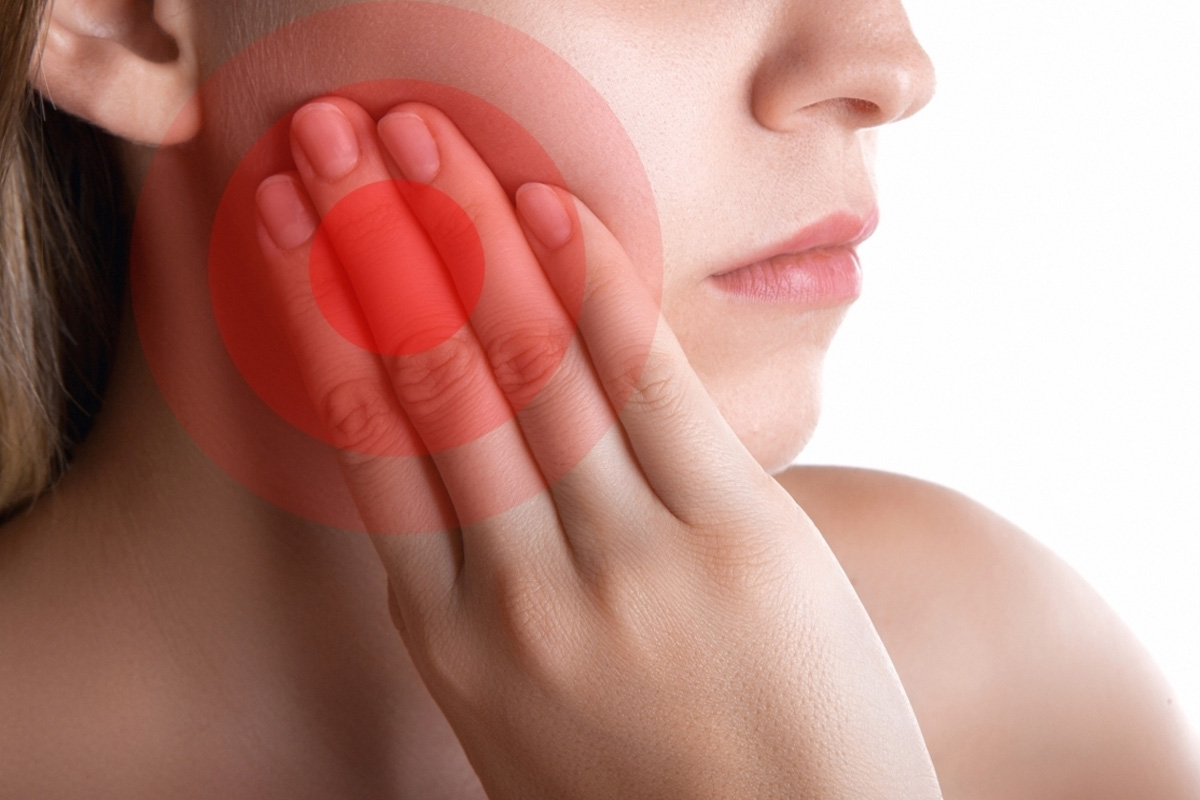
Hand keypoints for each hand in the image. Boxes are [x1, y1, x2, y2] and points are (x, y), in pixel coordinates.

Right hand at [254, 97, 939, 798]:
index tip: (291, 225)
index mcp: (449, 642)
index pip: (366, 440)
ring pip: (523, 366)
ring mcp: (626, 568)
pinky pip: (644, 384)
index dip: (323, 314)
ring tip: (419, 135)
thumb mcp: (522, 725)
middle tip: (330, 134)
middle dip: (371, 239)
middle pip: (426, 379)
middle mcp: (516, 597)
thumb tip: (452, 512)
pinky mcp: (736, 542)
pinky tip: (549, 206)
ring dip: (463, 230)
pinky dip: (592, 284)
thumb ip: (482, 613)